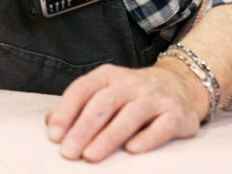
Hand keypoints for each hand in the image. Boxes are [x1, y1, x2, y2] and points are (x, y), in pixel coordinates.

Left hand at [44, 59, 205, 161]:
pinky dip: (147, 138)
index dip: (66, 111)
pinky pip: (161, 126)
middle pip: (104, 103)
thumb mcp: (105, 91)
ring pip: (130, 115)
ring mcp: (154, 98)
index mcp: (108, 75)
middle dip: (83, 129)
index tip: (54, 135)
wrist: (181, 84)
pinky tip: (132, 150)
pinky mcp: (176, 114)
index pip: (82, 89)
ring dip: (108, 137)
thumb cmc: (133, 94)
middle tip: (69, 152)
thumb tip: (50, 124)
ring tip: (91, 156)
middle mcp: (131, 84)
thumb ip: (79, 106)